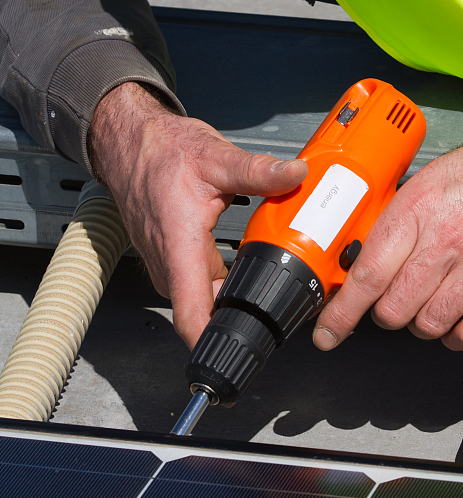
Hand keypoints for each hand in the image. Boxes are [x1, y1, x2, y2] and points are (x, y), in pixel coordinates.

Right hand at [88, 81, 305, 347]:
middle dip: (240, 311)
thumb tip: (295, 175)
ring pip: (204, 294)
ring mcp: (167, 264)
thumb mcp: (217, 158)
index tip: (238, 353)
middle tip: (279, 297)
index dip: (213, 341)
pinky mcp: (170, 259)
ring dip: (232, 291)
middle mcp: (168, 264)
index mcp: (178, 246)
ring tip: (264, 275)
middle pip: (206, 308)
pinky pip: (199, 281)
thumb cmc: (163, 152)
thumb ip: (258, 172)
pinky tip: (241, 261)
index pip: (190, 314)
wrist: (133, 143)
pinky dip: (221, 276)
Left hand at [312, 106, 462, 352]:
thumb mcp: (437, 175)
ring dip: (426, 322)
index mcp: (418, 207)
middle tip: (400, 300)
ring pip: (429, 327)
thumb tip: (369, 249)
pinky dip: (461, 334)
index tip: (328, 332)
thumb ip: (404, 213)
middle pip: (393, 310)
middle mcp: (445, 239)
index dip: (342, 312)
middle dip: (390, 313)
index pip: (367, 274)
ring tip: (438, 299)